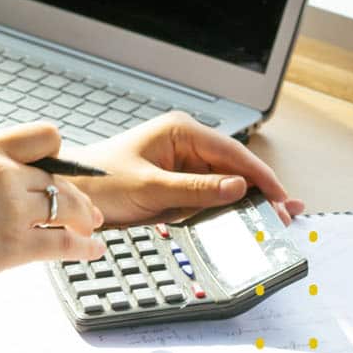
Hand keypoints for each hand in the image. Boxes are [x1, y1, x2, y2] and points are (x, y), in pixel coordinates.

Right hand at [0, 122, 106, 322]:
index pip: (43, 136)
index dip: (56, 156)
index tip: (58, 173)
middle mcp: (0, 171)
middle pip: (60, 176)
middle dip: (77, 194)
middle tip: (86, 209)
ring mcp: (11, 206)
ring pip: (69, 207)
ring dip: (85, 220)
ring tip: (91, 230)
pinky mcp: (14, 244)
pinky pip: (64, 242)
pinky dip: (84, 247)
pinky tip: (91, 251)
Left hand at [66, 111, 305, 226]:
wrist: (68, 193)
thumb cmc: (98, 180)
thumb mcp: (149, 188)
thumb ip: (196, 190)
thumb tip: (238, 187)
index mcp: (180, 131)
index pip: (233, 152)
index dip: (261, 176)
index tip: (281, 199)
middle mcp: (184, 143)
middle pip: (234, 168)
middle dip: (260, 191)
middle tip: (284, 217)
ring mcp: (181, 163)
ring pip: (225, 183)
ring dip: (246, 202)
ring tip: (273, 222)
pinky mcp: (176, 183)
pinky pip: (208, 195)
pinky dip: (226, 208)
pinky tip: (244, 220)